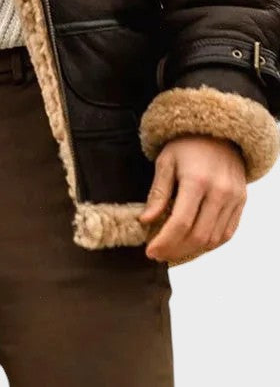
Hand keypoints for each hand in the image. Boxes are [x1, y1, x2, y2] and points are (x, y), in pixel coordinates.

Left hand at [138, 134, 247, 262]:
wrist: (219, 131)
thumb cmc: (187, 145)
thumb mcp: (166, 162)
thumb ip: (158, 193)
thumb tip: (146, 221)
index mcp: (197, 180)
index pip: (181, 222)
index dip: (164, 241)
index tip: (150, 251)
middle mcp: (219, 192)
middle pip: (198, 235)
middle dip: (175, 250)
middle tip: (158, 254)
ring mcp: (234, 198)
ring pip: (213, 239)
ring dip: (191, 250)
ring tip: (172, 250)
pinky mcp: (241, 202)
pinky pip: (227, 233)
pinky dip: (209, 243)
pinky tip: (192, 243)